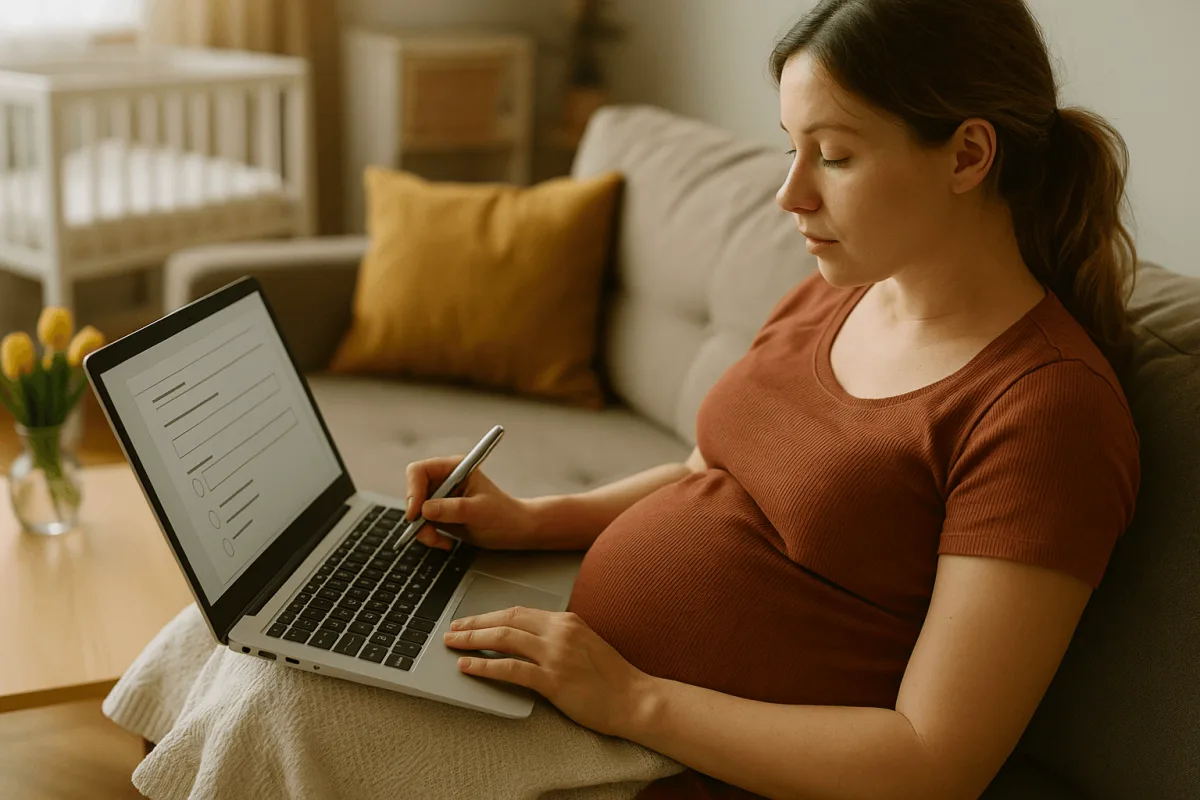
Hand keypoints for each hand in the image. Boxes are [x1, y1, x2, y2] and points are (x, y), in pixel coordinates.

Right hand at [404, 455, 535, 550]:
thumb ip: (452, 509)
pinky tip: (445, 542)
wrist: (515, 531)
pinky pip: (422, 524)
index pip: (420, 471)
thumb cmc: (504, 516)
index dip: (413, 490)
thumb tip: (424, 509)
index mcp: (456, 468)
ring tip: (441, 541)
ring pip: (415, 512)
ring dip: (423, 529)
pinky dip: (429, 535)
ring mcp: (441, 497)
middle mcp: (445, 480)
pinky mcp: (440, 514)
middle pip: (414, 492)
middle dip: (417, 515)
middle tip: (428, 533)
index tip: (415, 512)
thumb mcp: (479, 512)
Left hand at [442, 606, 653, 737]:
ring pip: (504, 639)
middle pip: (506, 620)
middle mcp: (559, 631)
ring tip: (453, 644)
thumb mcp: (584, 642)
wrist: (634, 699)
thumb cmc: (611, 677)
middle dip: (474, 624)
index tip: (470, 621)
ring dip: (473, 640)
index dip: (489, 615)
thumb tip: (526, 637)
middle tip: (452, 630)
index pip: (518, 612)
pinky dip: (485, 666)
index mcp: (566, 620)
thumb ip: (557, 636)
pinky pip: (510, 669)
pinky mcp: (553, 680)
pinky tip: (469, 666)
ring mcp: (556, 655)